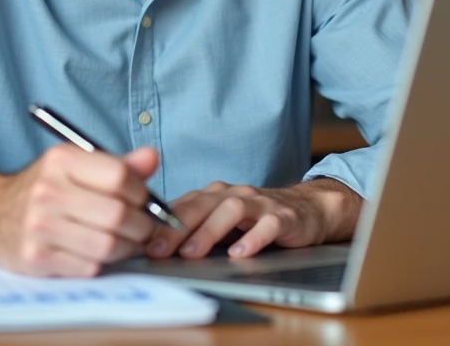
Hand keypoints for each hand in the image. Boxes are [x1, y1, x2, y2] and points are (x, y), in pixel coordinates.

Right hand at [0, 144, 159, 275]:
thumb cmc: (43, 190)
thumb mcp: (75, 166)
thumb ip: (117, 165)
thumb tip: (152, 158)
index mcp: (61, 160)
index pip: (120, 176)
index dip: (141, 191)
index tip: (142, 199)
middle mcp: (48, 190)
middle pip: (117, 214)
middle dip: (140, 226)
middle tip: (141, 228)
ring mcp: (39, 226)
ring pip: (107, 246)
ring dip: (125, 248)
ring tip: (123, 242)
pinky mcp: (35, 258)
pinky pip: (89, 267)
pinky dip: (100, 263)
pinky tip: (95, 253)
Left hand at [145, 179, 361, 259]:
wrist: (309, 209)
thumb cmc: (258, 218)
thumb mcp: (223, 220)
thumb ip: (196, 228)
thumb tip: (157, 246)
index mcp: (215, 195)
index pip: (182, 204)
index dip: (160, 222)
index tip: (140, 242)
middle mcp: (235, 194)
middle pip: (201, 204)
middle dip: (176, 227)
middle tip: (158, 249)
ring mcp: (260, 203)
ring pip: (231, 211)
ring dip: (208, 232)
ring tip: (192, 253)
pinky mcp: (284, 216)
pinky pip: (267, 225)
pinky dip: (253, 239)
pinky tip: (240, 254)